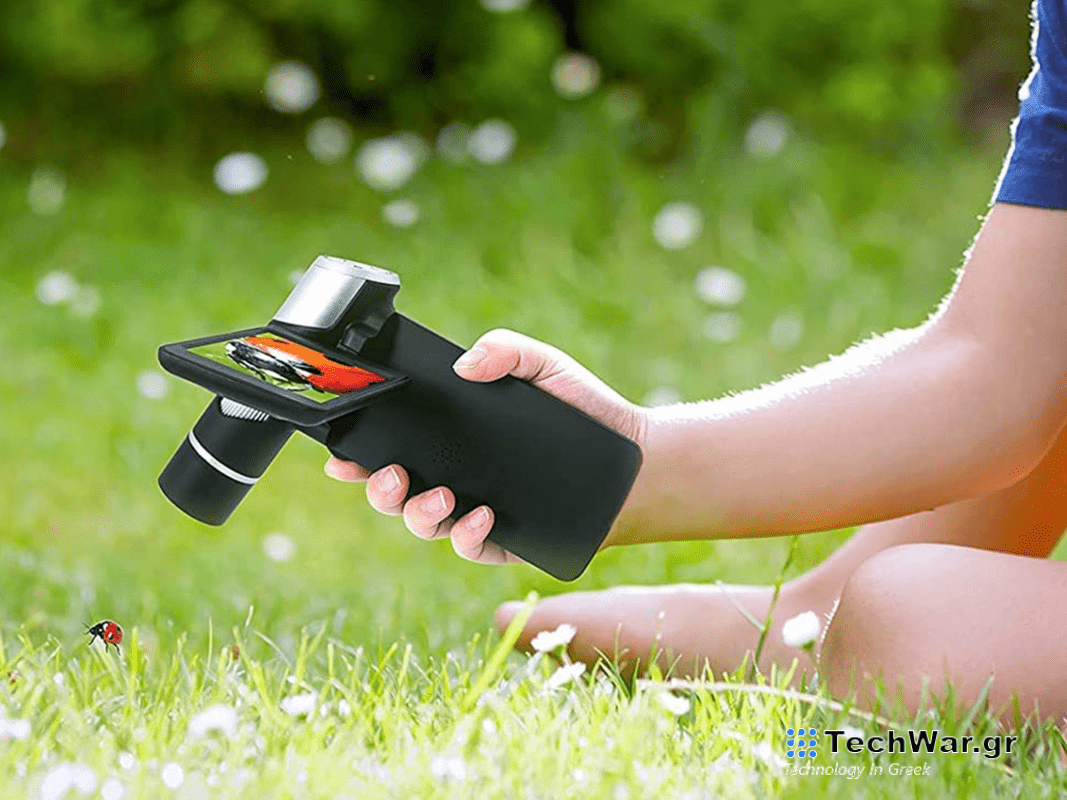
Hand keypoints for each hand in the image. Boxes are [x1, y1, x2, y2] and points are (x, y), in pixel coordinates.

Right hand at [324, 328, 646, 564]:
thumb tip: (464, 363)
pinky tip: (483, 515)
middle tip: (388, 473)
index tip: (338, 453)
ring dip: (418, 513)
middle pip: (393, 491)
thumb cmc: (583, 410)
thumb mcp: (546, 367)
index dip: (357, 453)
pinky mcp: (503, 541)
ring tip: (442, 496)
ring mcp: (474, 511)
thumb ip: (506, 351)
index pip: (393, 446)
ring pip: (422, 524)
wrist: (632, 459)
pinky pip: (469, 546)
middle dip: (376, 488)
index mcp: (453, 439)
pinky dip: (466, 533)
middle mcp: (455, 476)